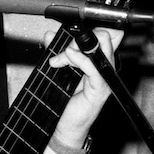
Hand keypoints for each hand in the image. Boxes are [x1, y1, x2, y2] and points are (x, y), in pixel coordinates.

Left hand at [46, 27, 123, 150]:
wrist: (66, 125)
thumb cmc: (65, 100)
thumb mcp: (60, 70)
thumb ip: (57, 52)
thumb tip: (49, 35)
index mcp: (98, 60)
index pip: (102, 34)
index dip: (87, 28)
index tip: (69, 30)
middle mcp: (105, 66)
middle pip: (102, 37)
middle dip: (79, 38)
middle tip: (63, 48)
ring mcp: (105, 77)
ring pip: (97, 48)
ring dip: (74, 49)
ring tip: (59, 59)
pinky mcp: (100, 88)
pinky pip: (93, 66)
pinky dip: (80, 59)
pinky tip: (68, 56)